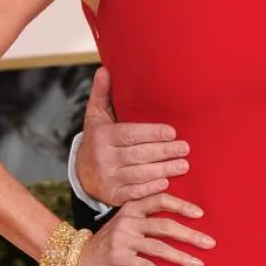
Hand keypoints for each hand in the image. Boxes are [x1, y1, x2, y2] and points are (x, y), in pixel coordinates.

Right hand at [75, 193, 215, 265]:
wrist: (78, 257)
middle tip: (210, 243)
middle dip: (190, 235)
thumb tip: (181, 222)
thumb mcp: (126, 222)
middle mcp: (127, 220)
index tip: (201, 214)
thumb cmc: (109, 240)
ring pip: (158, 247)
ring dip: (181, 257)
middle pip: (165, 225)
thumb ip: (147, 218)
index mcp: (131, 207)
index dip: (181, 206)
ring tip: (199, 264)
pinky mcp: (117, 258)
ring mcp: (122, 239)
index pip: (160, 200)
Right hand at [77, 67, 189, 206]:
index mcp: (102, 137)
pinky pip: (135, 192)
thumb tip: (104, 70)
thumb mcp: (96, 117)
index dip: (152, 134)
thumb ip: (102, 94)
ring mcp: (108, 178)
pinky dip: (151, 188)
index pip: (130, 134)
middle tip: (185, 149)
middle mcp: (103, 158)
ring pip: (140, 174)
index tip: (172, 132)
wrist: (81, 174)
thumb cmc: (98, 140)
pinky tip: (166, 182)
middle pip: (138, 155)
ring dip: (164, 170)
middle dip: (164, 152)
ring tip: (183, 165)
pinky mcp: (113, 196)